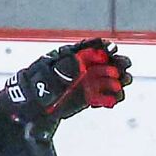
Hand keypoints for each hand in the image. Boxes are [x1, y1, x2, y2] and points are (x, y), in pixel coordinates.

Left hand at [0, 38, 132, 126]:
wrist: (30, 109)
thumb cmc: (35, 88)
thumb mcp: (46, 77)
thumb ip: (62, 71)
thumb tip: (79, 65)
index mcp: (71, 56)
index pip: (90, 47)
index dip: (102, 46)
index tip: (112, 48)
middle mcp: (82, 67)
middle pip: (105, 62)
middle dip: (117, 63)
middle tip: (125, 67)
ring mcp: (86, 82)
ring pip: (108, 78)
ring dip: (119, 80)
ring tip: (124, 84)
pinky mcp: (88, 97)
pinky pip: (104, 96)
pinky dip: (111, 98)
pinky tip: (115, 100)